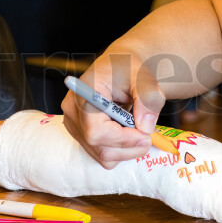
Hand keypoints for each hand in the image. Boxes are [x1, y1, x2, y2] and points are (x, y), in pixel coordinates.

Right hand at [61, 53, 165, 168]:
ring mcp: (73, 124)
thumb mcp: (143, 77)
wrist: (119, 67)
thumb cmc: (128, 68)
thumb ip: (148, 100)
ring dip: (127, 150)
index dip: (123, 138)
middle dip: (129, 147)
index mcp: (85, 91)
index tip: (145, 134)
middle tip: (149, 136)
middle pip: (98, 146)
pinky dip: (120, 150)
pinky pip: (101, 154)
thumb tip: (145, 127)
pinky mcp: (79, 134)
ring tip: (139, 131)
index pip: (96, 129)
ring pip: (101, 155)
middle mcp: (73, 109)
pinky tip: (127, 133)